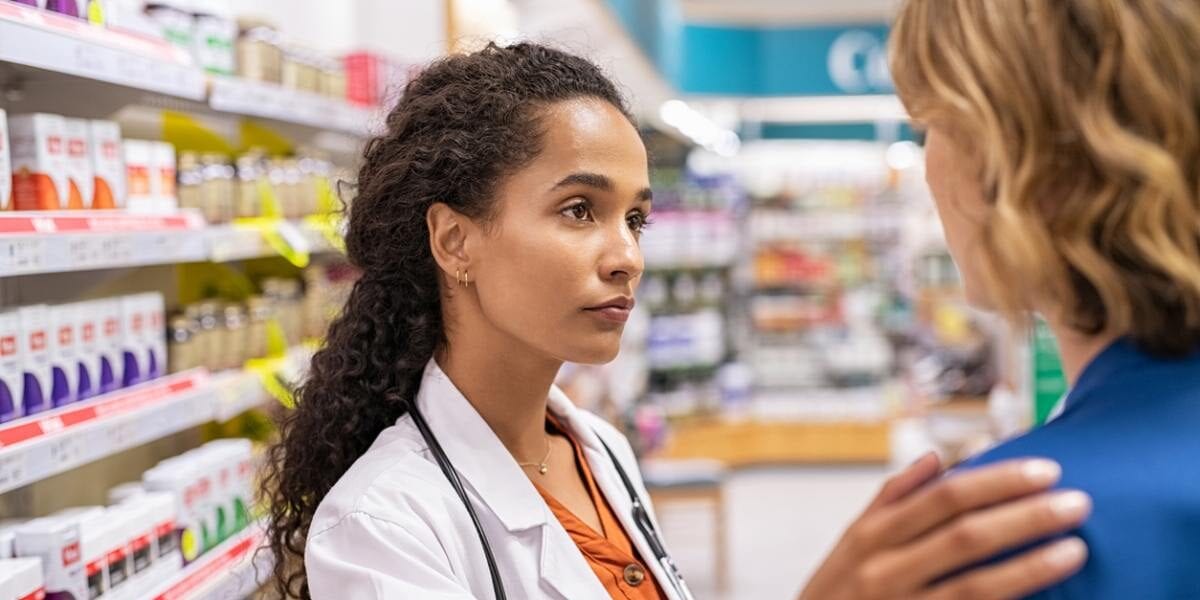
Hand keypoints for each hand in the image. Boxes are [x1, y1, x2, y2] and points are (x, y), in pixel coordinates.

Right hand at [798, 453, 1090, 599]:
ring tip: (1077, 549)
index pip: (945, 496)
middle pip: (966, 534)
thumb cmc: (837, 591)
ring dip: (1032, 565)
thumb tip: (937, 456)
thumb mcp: (851, 542)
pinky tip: (1046, 595)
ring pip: (978, 584)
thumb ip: (892, 498)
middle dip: (1027, 516)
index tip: (1045, 470)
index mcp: (872, 534)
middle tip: (1079, 501)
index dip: (998, 481)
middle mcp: (886, 569)